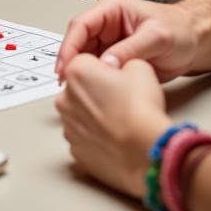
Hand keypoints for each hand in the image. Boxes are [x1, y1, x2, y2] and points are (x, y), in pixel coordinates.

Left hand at [55, 54, 169, 197]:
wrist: (146, 148)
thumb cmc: (141, 107)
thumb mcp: (140, 67)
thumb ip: (122, 61)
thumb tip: (117, 69)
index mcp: (76, 71)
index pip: (85, 62)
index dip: (105, 70)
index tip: (119, 80)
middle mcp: (64, 97)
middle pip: (79, 89)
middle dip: (95, 92)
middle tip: (120, 102)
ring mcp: (67, 126)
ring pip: (79, 114)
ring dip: (93, 116)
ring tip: (119, 123)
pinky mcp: (75, 149)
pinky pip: (83, 138)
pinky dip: (95, 138)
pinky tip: (114, 140)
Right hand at [56, 0, 200, 81]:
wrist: (195, 42)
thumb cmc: (180, 31)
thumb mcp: (156, 37)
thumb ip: (130, 49)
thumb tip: (105, 64)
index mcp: (111, 9)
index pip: (81, 25)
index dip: (69, 46)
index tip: (65, 66)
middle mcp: (104, 23)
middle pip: (77, 41)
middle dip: (70, 61)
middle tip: (65, 82)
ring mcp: (107, 39)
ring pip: (84, 55)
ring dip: (79, 71)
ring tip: (74, 87)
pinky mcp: (112, 55)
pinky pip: (96, 66)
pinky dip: (92, 78)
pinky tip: (88, 89)